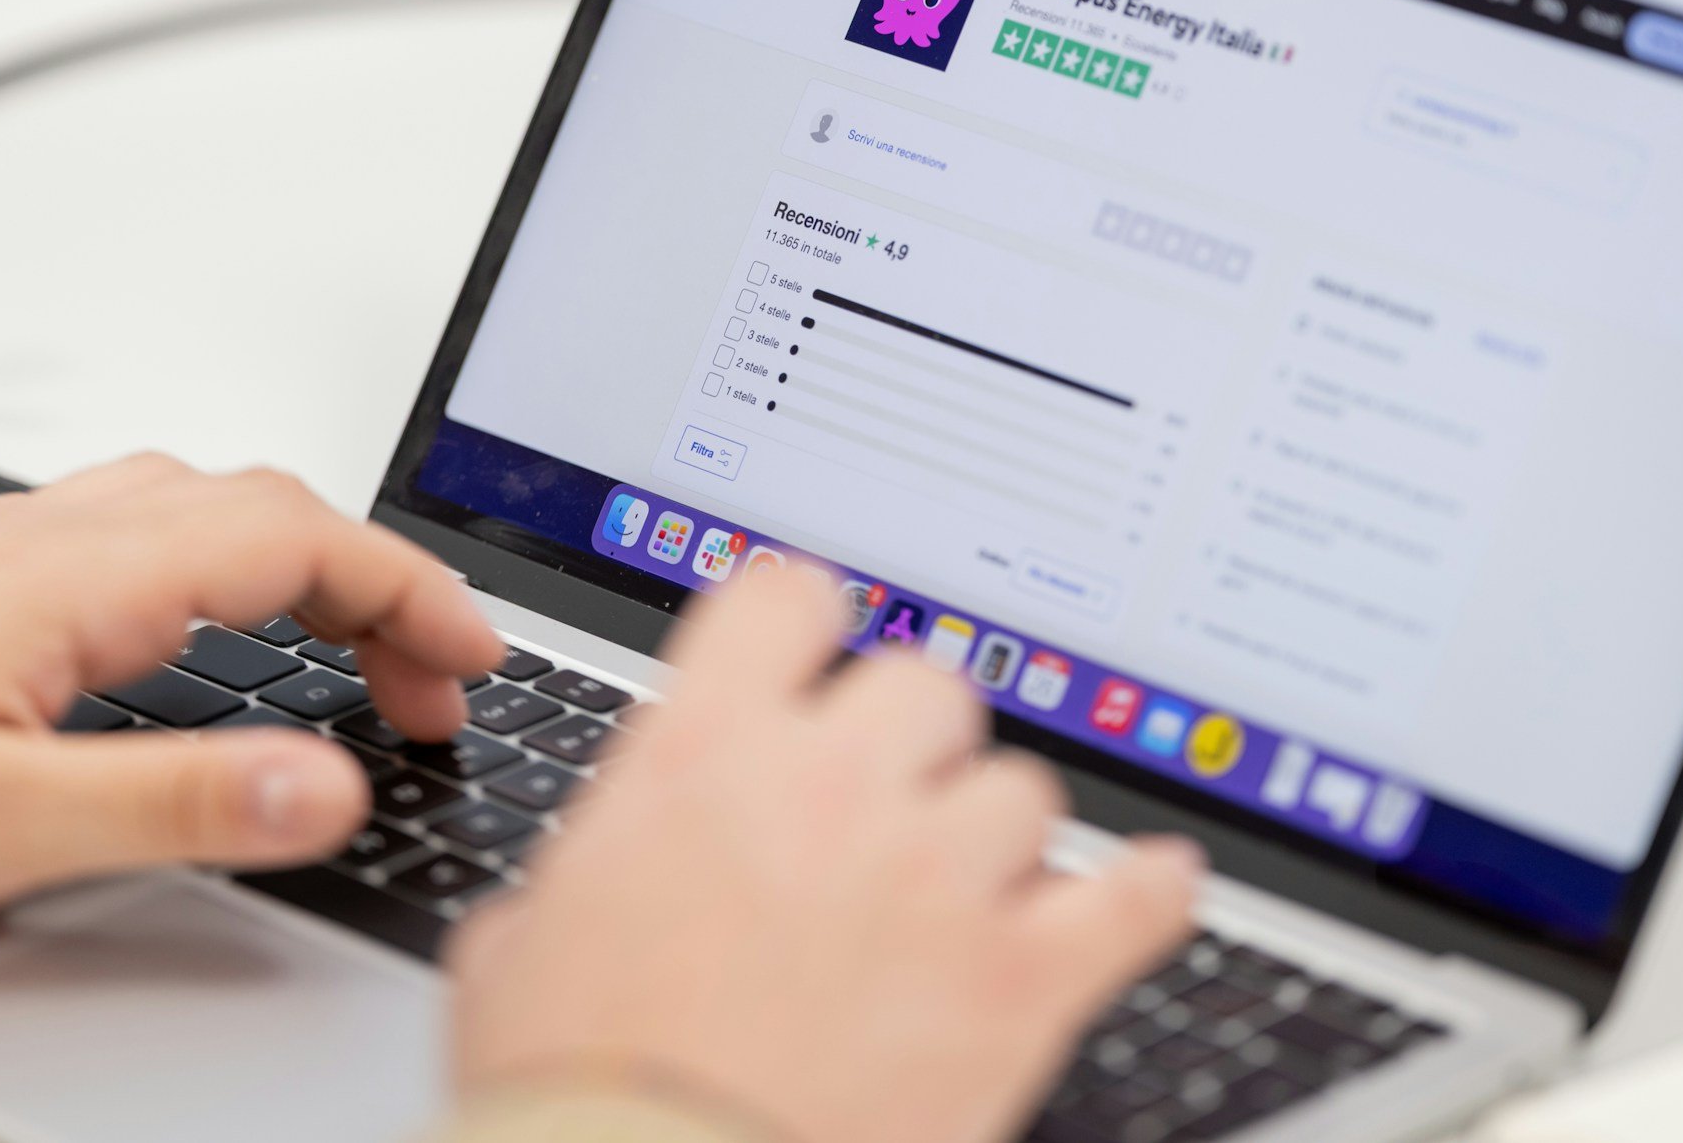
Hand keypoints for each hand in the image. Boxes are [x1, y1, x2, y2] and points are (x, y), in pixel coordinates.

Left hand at [0, 454, 500, 921]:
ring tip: (351, 652)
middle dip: (379, 584)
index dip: (412, 594)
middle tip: (430, 686)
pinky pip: (150, 526)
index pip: (302, 541)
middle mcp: (54, 535)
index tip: (473, 661)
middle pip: (270, 507)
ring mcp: (12, 546)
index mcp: (82, 575)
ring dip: (308, 564)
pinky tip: (213, 629)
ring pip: (208, 507)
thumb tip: (330, 785)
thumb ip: (176, 802)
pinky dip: (235, 562)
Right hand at [449, 570, 1205, 1142]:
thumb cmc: (576, 1082)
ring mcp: (937, 880)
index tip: (814, 657)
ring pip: (1022, 790)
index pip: (789, 599)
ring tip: (965, 892)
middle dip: (907, 744)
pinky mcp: (1016, 985)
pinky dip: (1149, 895)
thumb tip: (618, 849)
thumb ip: (599, 854)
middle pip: (926, 687)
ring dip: (996, 834)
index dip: (803, 627)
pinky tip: (1156, 886)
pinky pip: (1129, 904)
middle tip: (879, 806)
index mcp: (704, 753)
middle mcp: (830, 789)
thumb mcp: (526, 936)